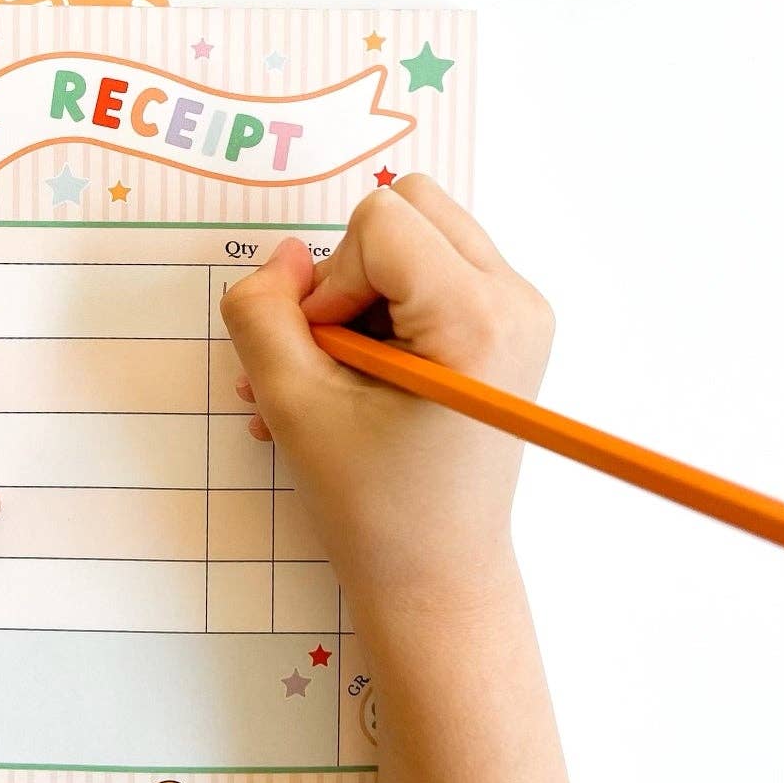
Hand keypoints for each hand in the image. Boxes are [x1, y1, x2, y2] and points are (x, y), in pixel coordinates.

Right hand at [219, 177, 551, 635]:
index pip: (381, 222)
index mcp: (477, 319)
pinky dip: (384, 307)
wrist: (437, 578)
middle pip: (409, 204)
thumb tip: (287, 257)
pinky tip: (359, 377)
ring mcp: (520, 311)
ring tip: (339, 375)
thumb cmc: (374, 507)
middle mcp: (516, 301)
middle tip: (334, 355)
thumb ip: (263, 314)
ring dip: (362, 291)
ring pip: (417, 232)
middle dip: (352, 271)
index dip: (331, 283)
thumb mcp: (292, 405)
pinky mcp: (508, 325)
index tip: (327, 357)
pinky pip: (432, 267)